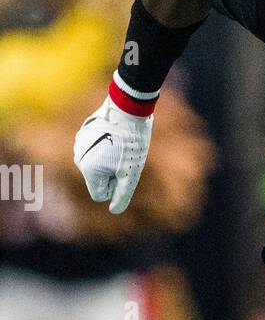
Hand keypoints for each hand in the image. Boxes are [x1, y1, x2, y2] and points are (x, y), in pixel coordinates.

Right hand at [73, 96, 151, 213]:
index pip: (100, 194)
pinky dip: (105, 147)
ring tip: (120, 144)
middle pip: (98, 180)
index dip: (115, 187)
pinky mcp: (83, 133)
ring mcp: (78, 144)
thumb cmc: (132, 142)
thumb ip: (122, 195)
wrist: (127, 108)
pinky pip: (94, 150)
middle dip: (111, 173)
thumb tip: (114, 211)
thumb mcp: (131, 173)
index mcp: (88, 170)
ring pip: (96, 165)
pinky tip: (115, 135)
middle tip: (124, 156)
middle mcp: (78, 158)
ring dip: (109, 160)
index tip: (124, 170)